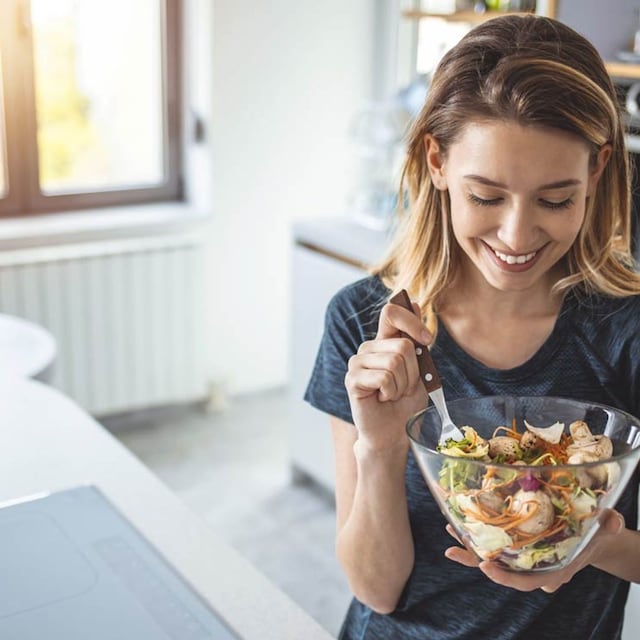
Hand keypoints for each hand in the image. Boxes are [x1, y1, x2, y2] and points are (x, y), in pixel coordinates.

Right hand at [344, 298, 430, 451]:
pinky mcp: (352, 379)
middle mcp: (369, 348)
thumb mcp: (420, 369)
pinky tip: (383, 399)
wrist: (393, 431)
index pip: (391, 312)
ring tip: (393, 394)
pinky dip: (391, 392)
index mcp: (384, 341)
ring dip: (402, 385)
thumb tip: (417, 303)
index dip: (412, 321)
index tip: (427, 340)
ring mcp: (357, 362)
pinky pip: (383, 378)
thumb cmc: (405, 402)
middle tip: (403, 387)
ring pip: (394, 362)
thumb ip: (416, 340)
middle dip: (412, 372)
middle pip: (403, 345)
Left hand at [444, 509, 624, 591]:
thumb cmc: (597, 533)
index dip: (504, 578)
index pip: (524, 581)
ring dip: (469, 545)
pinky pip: (494, 542)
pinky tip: (460, 522)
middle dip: (474, 560)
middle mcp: (533, 566)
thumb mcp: (606, 529)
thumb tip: (611, 521)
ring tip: (449, 530)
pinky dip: (477, 534)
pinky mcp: (518, 543)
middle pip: (500, 569)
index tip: (486, 566)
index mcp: (552, 570)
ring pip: (492, 556)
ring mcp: (523, 556)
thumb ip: (608, 526)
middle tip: (452, 551)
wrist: (594, 534)